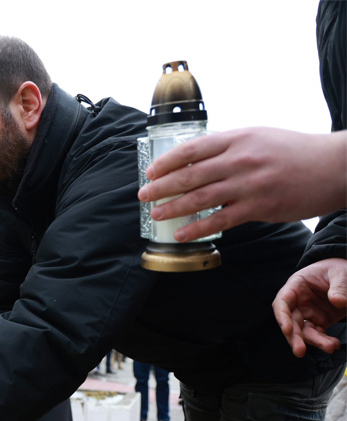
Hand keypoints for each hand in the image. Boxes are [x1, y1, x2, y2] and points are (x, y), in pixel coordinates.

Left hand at [138, 128, 346, 241]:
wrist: (334, 166)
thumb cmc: (294, 151)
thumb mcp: (259, 137)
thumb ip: (229, 146)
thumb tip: (197, 159)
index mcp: (237, 138)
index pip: (191, 150)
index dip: (166, 162)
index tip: (150, 172)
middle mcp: (240, 159)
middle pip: (190, 175)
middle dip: (161, 187)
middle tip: (142, 196)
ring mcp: (249, 184)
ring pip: (200, 198)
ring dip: (173, 208)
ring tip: (156, 215)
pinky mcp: (259, 206)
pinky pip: (220, 220)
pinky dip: (197, 228)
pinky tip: (182, 234)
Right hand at [272, 258, 346, 357]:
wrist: (344, 275)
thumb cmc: (336, 269)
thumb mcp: (339, 272)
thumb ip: (339, 286)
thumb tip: (338, 301)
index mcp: (296, 286)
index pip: (282, 302)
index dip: (282, 317)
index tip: (287, 330)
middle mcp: (297, 302)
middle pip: (291, 322)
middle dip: (294, 337)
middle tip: (299, 351)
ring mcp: (308, 313)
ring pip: (304, 332)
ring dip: (314, 342)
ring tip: (331, 347)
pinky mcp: (319, 322)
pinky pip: (318, 334)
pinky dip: (324, 341)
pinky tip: (333, 344)